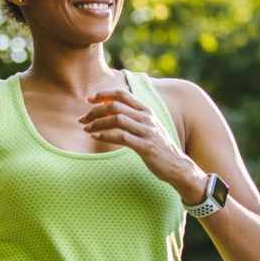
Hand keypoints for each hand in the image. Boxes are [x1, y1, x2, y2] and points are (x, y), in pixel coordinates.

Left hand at [79, 87, 206, 201]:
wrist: (177, 166)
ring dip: (98, 123)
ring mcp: (147, 131)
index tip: (89, 100)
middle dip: (95, 111)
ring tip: (86, 128)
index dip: (104, 94)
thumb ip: (133, 118)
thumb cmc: (158, 148)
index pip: (122, 94)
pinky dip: (106, 135)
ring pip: (117, 120)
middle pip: (115, 106)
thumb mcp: (148, 128)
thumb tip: (111, 111)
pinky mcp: (145, 146)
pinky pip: (122, 137)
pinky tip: (96, 136)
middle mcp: (147, 118)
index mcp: (146, 111)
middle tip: (83, 119)